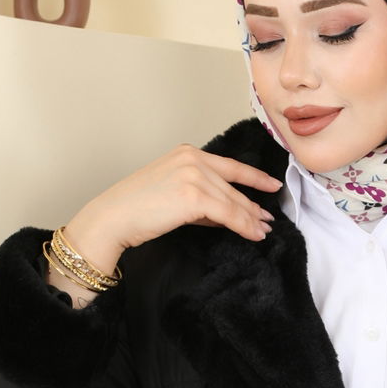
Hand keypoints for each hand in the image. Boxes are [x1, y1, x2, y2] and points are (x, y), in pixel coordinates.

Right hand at [45, 145, 282, 306]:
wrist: (114, 217)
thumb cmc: (136, 208)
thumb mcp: (173, 192)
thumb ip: (200, 197)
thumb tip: (226, 213)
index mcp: (187, 153)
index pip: (230, 166)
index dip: (254, 177)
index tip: (272, 185)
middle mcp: (193, 159)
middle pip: (233, 186)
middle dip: (253, 206)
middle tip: (267, 220)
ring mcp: (195, 175)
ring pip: (233, 201)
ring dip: (251, 219)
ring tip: (263, 231)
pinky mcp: (195, 196)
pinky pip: (228, 213)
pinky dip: (244, 225)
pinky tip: (253, 234)